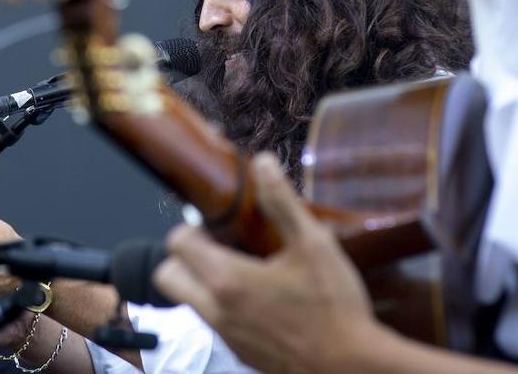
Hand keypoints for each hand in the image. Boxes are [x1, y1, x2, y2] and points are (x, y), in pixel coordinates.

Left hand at [152, 153, 377, 373]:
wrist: (349, 367)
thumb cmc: (333, 308)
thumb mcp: (313, 244)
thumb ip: (282, 202)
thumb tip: (263, 164)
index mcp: (226, 280)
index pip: (176, 243)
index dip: (193, 226)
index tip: (221, 224)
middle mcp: (215, 311)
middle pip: (169, 276)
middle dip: (186, 256)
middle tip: (223, 244)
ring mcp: (225, 336)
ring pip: (190, 301)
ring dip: (205, 281)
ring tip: (248, 268)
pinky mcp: (240, 353)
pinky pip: (215, 322)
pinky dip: (225, 305)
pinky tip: (265, 297)